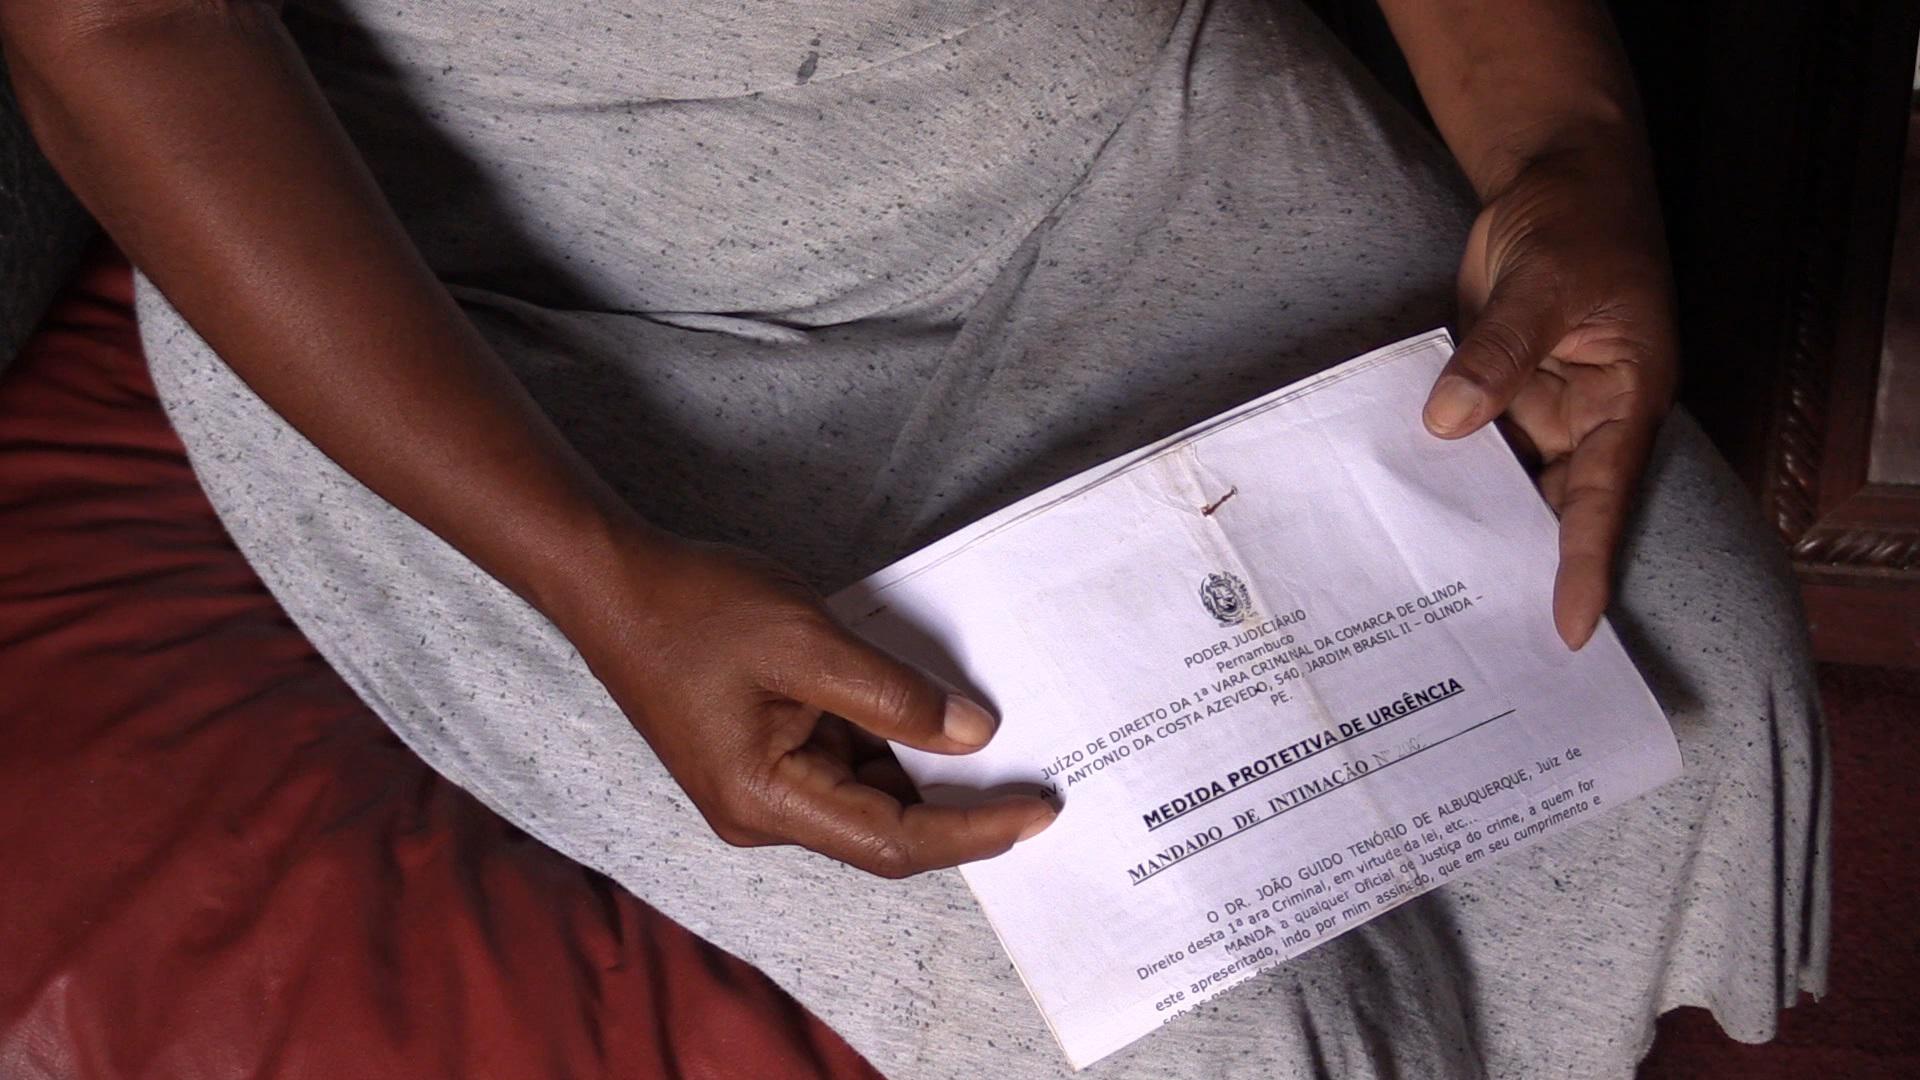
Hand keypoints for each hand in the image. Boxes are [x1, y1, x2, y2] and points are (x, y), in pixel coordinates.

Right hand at [551, 526, 1056, 876]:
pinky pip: (844, 761)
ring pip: (868, 794)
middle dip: (960, 805)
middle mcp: (762, 812)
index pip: (894, 841)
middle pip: (884, 829)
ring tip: (998, 737)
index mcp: (765, 802)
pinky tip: (930, 712)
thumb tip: (976, 736)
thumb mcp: (808, 642)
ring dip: (926, 769)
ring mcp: (761, 786)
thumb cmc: (696, 607)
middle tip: (1038, 775)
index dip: (974, 831)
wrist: (613, 581)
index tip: (1040, 810)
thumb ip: (895, 696)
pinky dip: (892, 742)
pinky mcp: (761, 755)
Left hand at [1423, 146, 1678, 648]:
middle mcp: (1583, 420)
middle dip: (1518, 569)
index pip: (1604, 498)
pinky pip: (1464, 446)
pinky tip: (1391, 512)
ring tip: (1422, 599)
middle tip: (1479, 641)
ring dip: (1466, 527)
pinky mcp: (1491, 394)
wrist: (1553, 180)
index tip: (1572, 629)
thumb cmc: (1580, 224)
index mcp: (1625, 401)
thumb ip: (1499, 351)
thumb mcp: (1547, 281)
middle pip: (1551, 509)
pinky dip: (1435, 474)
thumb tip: (1450, 419)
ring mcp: (1535, 410)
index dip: (1585, 565)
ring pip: (1502, 484)